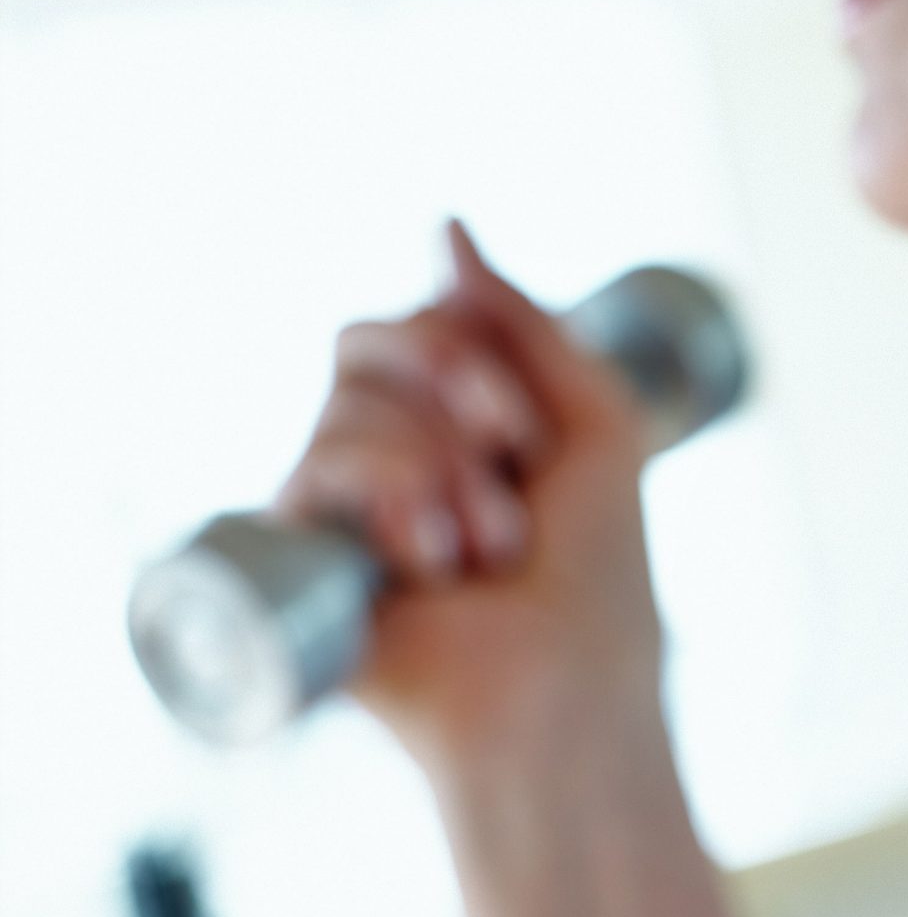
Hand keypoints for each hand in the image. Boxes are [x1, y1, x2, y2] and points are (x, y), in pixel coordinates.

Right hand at [278, 222, 660, 777]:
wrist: (566, 688)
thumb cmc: (599, 581)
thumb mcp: (598, 425)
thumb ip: (527, 322)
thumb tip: (444, 227)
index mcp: (454, 422)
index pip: (417, 320)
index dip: (472, 351)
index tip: (527, 432)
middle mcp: (385, 453)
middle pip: (367, 342)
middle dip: (460, 398)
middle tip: (510, 484)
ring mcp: (336, 504)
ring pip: (351, 407)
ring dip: (446, 476)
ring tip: (482, 557)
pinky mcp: (299, 553)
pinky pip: (315, 463)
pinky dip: (393, 499)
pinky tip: (431, 565)